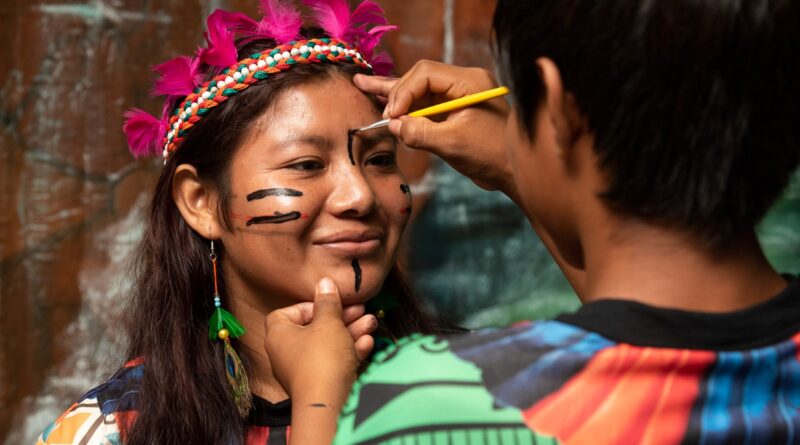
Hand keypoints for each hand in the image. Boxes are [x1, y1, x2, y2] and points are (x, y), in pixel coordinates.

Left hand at [264, 278, 375, 402]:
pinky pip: (334, 362)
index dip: (309, 305)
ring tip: (371, 323)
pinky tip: (367, 344)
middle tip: (360, 310)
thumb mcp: (328, 322)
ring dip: (350, 332)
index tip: (329, 302)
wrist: (327, 405)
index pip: (287, 312)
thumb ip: (328, 301)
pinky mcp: (320, 384)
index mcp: (279, 334)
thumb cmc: (321, 358)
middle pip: (314, 328)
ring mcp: (303, 370)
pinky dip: (349, 352)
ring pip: (328, 345)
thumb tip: (324, 282)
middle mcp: (287, 353)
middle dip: (341, 317)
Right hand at [354, 61, 517, 201]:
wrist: (516, 173)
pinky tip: (382, 102)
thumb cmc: (493, 156)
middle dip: (396, 93)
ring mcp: (457, 98)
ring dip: (394, 95)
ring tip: (362, 85)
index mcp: (469, 82)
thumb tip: (393, 125)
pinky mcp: (453, 113)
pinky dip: (406, 109)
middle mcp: (463, 84)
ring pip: (419, 91)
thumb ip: (420, 133)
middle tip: (374, 104)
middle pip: (419, 79)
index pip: (425, 75)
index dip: (403, 93)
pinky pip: (425, 106)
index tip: (391, 116)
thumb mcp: (453, 144)